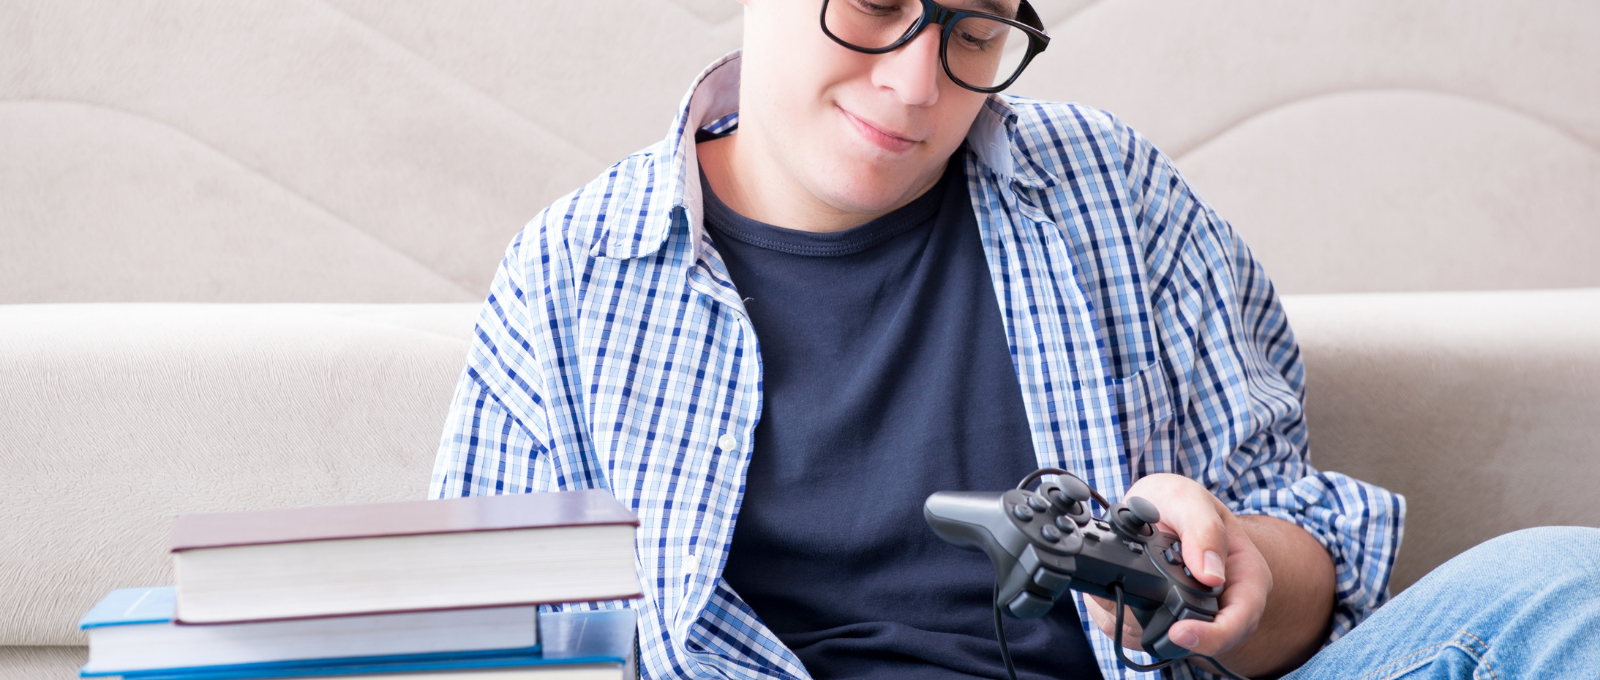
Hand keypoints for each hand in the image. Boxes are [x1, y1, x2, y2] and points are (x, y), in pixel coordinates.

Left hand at [1083, 473, 1272, 663]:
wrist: (1153, 506)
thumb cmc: (1179, 502)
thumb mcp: (1190, 500)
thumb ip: (1203, 530)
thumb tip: (1210, 575)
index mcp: (1245, 578)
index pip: (1241, 621)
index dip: (1214, 635)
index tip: (1180, 633)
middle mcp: (1221, 605)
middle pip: (1199, 639)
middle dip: (1160, 628)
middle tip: (1128, 604)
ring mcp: (1189, 616)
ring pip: (1159, 640)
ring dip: (1130, 618)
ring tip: (1115, 582)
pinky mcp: (1157, 621)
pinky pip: (1134, 633)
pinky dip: (1114, 612)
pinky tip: (1108, 589)